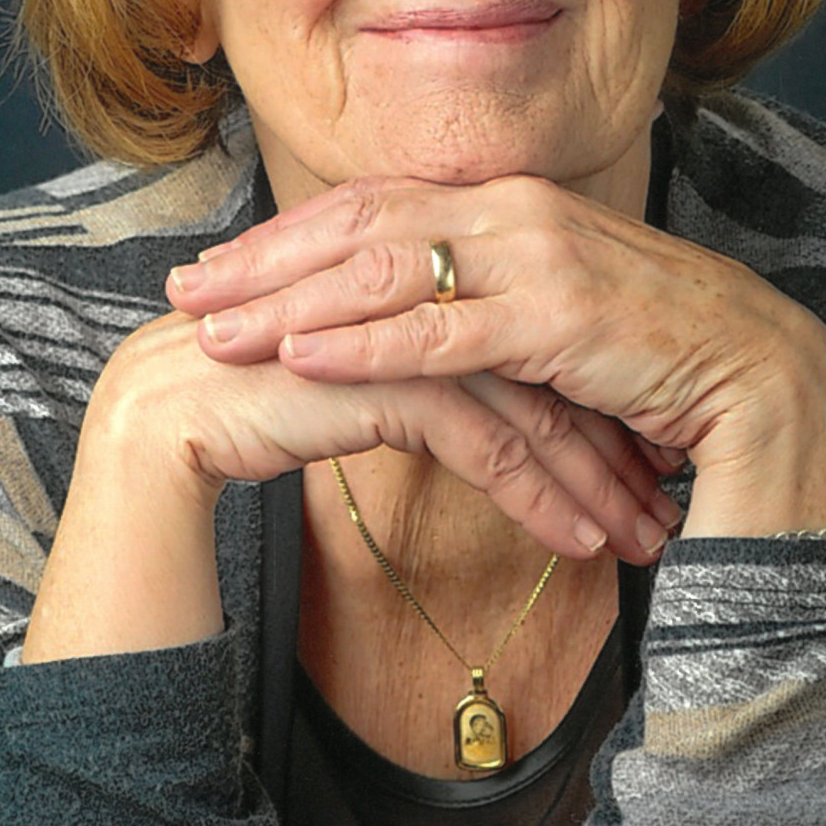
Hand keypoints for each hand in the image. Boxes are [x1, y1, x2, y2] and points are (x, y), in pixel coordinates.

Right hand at [79, 309, 676, 561]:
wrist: (163, 424)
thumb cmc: (257, 409)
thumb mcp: (365, 388)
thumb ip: (424, 378)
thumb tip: (483, 413)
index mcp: (424, 281)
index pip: (535, 341)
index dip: (593, 403)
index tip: (641, 462)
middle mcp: (424, 291)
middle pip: (549, 368)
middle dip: (613, 444)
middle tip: (662, 503)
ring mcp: (405, 326)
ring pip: (530, 405)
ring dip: (593, 479)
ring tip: (641, 538)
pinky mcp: (384, 374)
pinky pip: (486, 440)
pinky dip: (539, 495)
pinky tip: (577, 544)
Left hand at [166, 174, 825, 536]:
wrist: (766, 383)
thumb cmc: (654, 359)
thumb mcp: (552, 316)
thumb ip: (483, 302)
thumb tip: (410, 318)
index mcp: (511, 202)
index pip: (376, 205)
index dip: (289, 235)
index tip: (218, 265)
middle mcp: (517, 210)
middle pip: (360, 222)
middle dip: (263, 258)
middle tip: (181, 289)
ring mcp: (540, 255)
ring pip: (387, 267)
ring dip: (289, 299)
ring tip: (212, 329)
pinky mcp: (561, 317)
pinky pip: (441, 329)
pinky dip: (364, 341)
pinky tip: (300, 358)